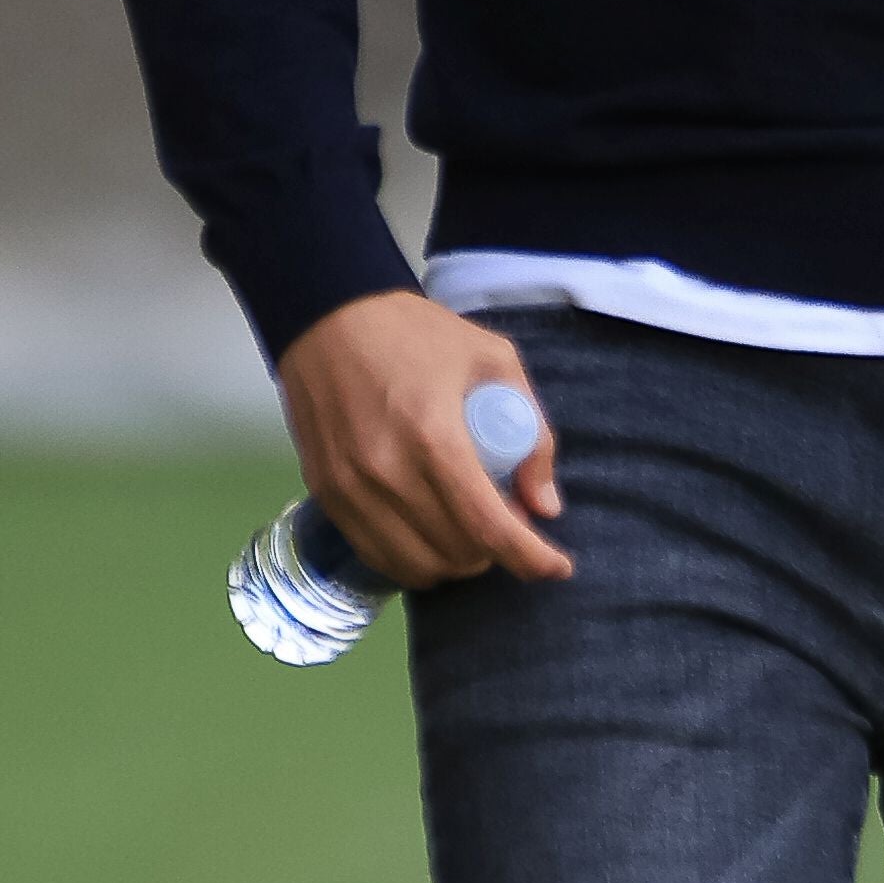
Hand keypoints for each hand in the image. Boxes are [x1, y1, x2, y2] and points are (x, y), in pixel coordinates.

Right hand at [276, 292, 570, 588]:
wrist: (326, 315)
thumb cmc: (416, 333)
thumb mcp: (494, 360)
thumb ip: (532, 432)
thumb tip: (544, 505)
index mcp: (433, 435)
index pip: (488, 527)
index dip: (531, 558)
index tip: (558, 566)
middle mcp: (386, 472)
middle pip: (456, 554)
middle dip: (497, 554)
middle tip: (509, 524)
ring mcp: (349, 488)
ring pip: (416, 566)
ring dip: (455, 562)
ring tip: (470, 530)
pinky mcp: (326, 494)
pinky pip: (377, 555)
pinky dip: (413, 559)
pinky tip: (429, 534)